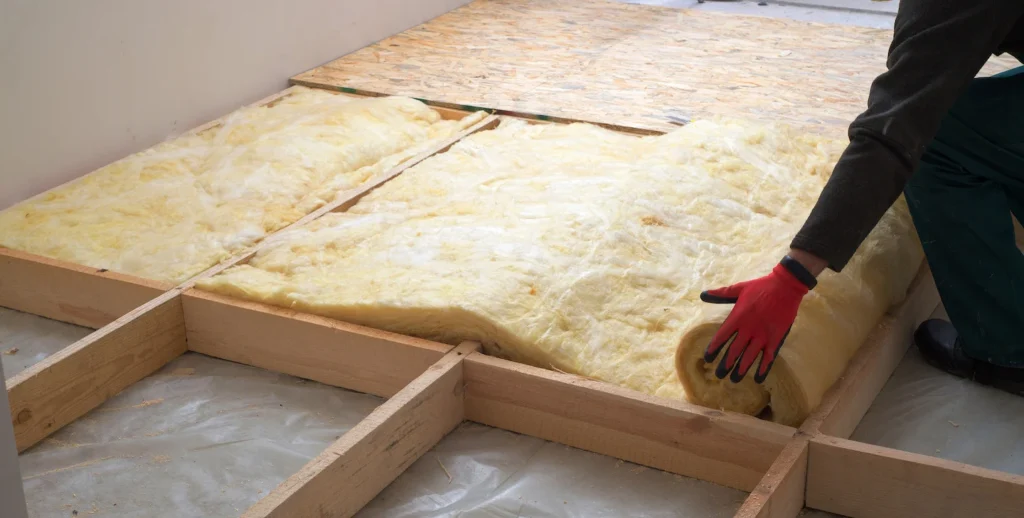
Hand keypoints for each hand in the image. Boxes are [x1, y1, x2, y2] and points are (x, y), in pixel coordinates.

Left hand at [700, 256, 816, 382]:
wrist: (785, 286)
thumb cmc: (760, 287)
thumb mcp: (738, 288)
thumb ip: (721, 294)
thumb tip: (703, 295)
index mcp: (737, 317)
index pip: (721, 337)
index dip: (713, 349)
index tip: (707, 358)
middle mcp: (748, 329)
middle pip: (734, 351)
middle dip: (725, 364)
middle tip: (718, 375)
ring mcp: (763, 335)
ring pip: (749, 357)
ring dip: (741, 369)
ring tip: (734, 380)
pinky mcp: (776, 338)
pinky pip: (768, 357)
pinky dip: (763, 369)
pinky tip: (758, 379)